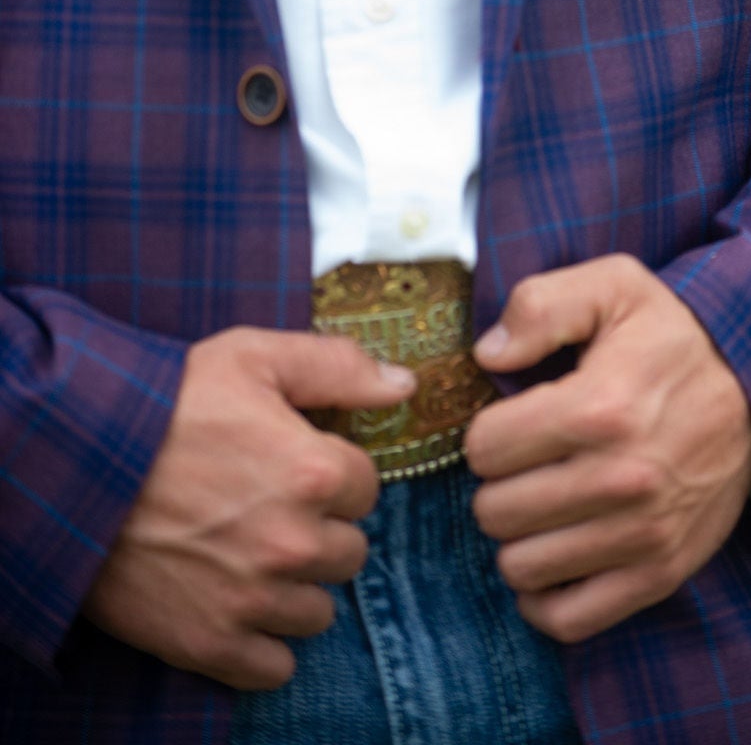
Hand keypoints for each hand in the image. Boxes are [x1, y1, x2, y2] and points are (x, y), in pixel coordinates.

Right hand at [83, 327, 414, 689]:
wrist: (75, 465)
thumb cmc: (166, 404)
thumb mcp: (252, 357)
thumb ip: (337, 367)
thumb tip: (402, 385)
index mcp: (313, 472)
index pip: (368, 487)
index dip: (334, 475)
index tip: (299, 467)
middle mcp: (293, 542)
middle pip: (350, 552)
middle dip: (321, 531)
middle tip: (274, 511)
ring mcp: (253, 599)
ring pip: (318, 610)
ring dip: (296, 586)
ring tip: (253, 555)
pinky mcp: (210, 642)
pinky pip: (275, 666)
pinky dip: (264, 644)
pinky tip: (239, 604)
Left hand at [466, 253, 750, 642]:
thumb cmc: (673, 335)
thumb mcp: (614, 286)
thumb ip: (541, 304)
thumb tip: (487, 354)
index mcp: (600, 407)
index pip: (485, 449)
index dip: (488, 433)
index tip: (514, 424)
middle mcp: (620, 478)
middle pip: (496, 512)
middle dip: (500, 485)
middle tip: (528, 464)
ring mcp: (643, 534)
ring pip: (521, 567)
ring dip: (520, 537)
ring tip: (543, 505)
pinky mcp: (661, 573)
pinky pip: (570, 619)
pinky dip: (546, 598)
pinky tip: (555, 556)